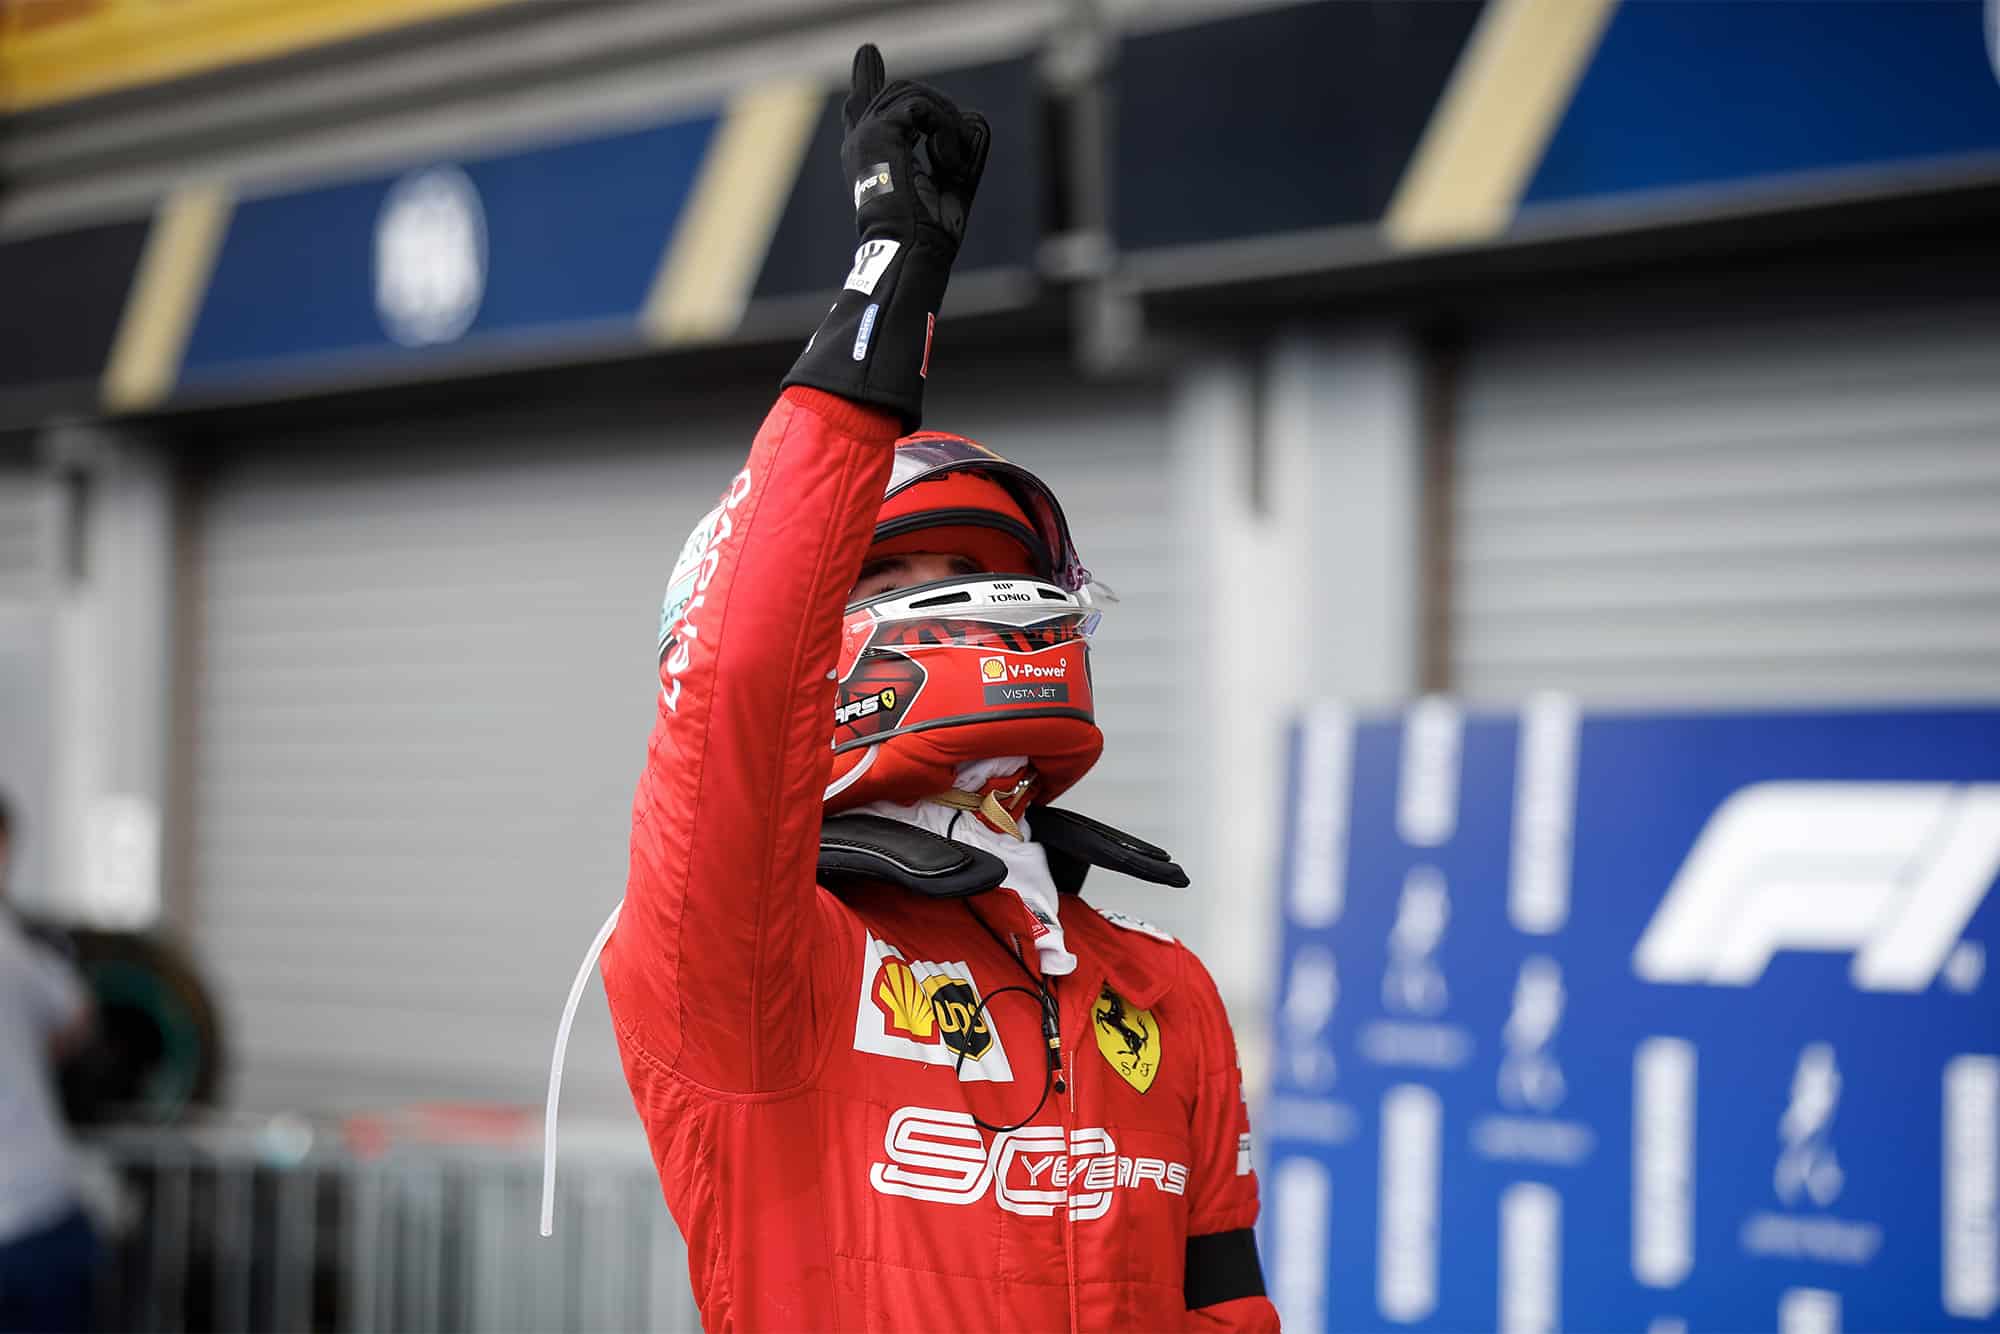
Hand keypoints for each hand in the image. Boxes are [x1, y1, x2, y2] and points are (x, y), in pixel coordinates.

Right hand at [841, 44, 990, 258]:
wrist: (912, 247)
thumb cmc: (929, 230)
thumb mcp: (950, 182)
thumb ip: (960, 148)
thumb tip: (976, 117)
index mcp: (871, 158)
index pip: (861, 108)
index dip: (865, 78)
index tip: (867, 53)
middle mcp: (862, 142)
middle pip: (901, 94)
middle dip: (938, 113)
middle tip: (954, 157)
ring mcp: (866, 134)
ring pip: (914, 96)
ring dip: (947, 126)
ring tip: (952, 165)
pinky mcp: (879, 131)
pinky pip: (921, 108)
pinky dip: (944, 132)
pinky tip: (946, 163)